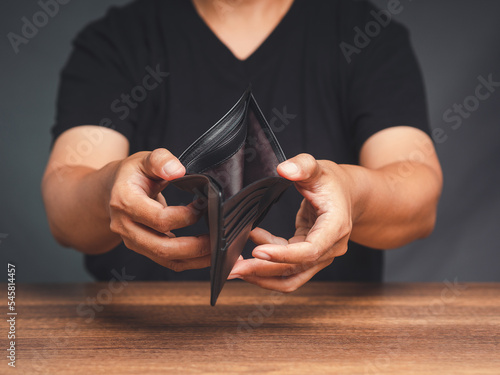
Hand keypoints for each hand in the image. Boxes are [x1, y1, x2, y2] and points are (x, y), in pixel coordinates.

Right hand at [108, 148, 210, 271]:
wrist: (114, 189)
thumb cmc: (133, 173)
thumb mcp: (144, 159)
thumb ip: (161, 160)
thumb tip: (177, 170)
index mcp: (125, 202)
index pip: (159, 219)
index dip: (186, 215)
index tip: (203, 205)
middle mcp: (125, 226)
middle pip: (162, 247)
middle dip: (194, 247)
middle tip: (218, 238)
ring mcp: (133, 241)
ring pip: (166, 259)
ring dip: (195, 259)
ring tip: (217, 251)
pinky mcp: (143, 249)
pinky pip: (168, 261)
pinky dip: (190, 261)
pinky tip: (206, 255)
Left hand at [228, 154, 354, 291]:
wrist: (348, 195)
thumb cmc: (334, 183)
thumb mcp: (319, 169)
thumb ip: (303, 166)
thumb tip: (284, 169)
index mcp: (335, 228)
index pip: (309, 251)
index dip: (282, 255)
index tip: (256, 252)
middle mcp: (330, 248)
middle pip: (296, 269)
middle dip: (263, 271)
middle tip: (235, 269)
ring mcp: (320, 255)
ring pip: (291, 276)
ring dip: (263, 276)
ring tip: (238, 269)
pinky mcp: (308, 256)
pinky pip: (287, 267)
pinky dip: (268, 261)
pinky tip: (252, 244)